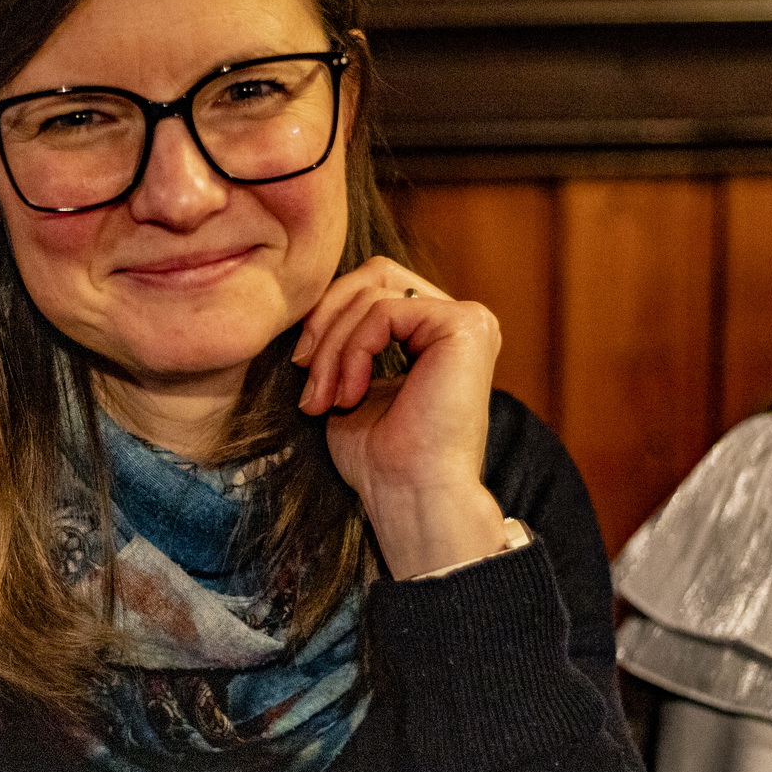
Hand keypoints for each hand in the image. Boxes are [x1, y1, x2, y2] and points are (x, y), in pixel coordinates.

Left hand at [291, 257, 508, 576]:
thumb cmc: (379, 458)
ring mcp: (469, 319)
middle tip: (306, 375)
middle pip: (372, 275)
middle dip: (326, 322)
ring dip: (333, 347)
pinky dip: (353, 351)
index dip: (327, 318)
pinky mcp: (466, 325)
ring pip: (371, 293)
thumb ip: (344, 338)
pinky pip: (384, 311)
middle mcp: (460, 320)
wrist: (409, 496)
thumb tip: (308, 304)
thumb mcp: (349, 383)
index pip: (372, 288)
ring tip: (326, 397)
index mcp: (437, 333)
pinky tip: (351, 394)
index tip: (302, 370)